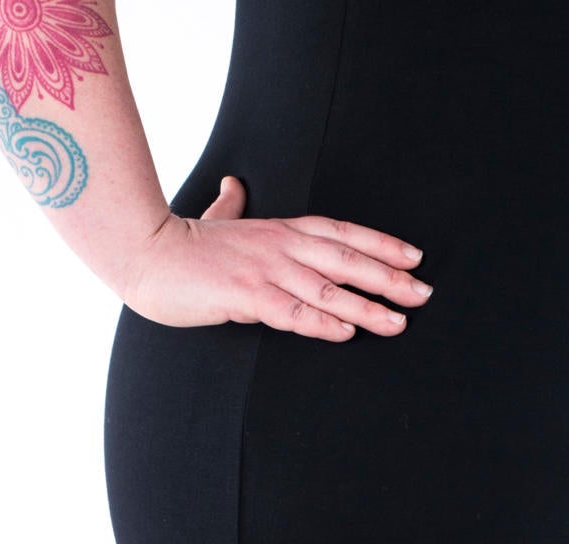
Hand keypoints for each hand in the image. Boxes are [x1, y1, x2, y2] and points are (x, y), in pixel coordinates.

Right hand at [122, 175, 430, 337]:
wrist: (145, 254)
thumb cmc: (183, 246)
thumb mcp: (216, 221)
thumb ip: (231, 207)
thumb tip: (233, 186)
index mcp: (280, 230)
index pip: (342, 232)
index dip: (381, 244)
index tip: (414, 257)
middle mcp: (280, 246)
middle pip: (346, 259)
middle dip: (388, 278)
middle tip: (424, 294)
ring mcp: (263, 269)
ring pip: (326, 289)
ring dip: (365, 307)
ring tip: (397, 322)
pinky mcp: (244, 295)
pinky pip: (291, 311)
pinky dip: (320, 322)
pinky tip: (345, 332)